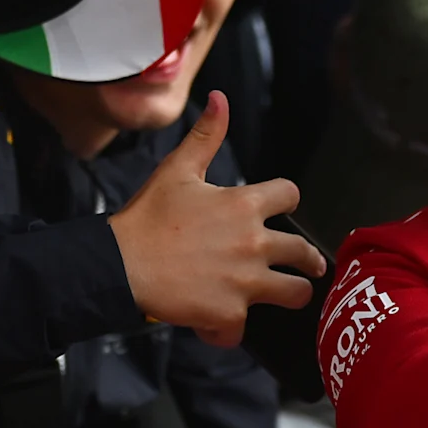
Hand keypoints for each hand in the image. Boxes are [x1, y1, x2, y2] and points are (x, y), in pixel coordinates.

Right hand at [107, 94, 325, 345]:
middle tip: (307, 264)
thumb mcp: (177, 171)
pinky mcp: (230, 315)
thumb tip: (220, 99)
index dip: (286, 200)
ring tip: (286, 294)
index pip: (290, 195)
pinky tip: (218, 324)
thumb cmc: (146, 219)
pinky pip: (243, 328)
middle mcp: (254, 244)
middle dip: (307, 259)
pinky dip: (230, 328)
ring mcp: (245, 283)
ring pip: (295, 294)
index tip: (281, 208)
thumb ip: (205, 136)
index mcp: (244, 206)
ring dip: (291, 294)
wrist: (120, 265)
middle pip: (304, 253)